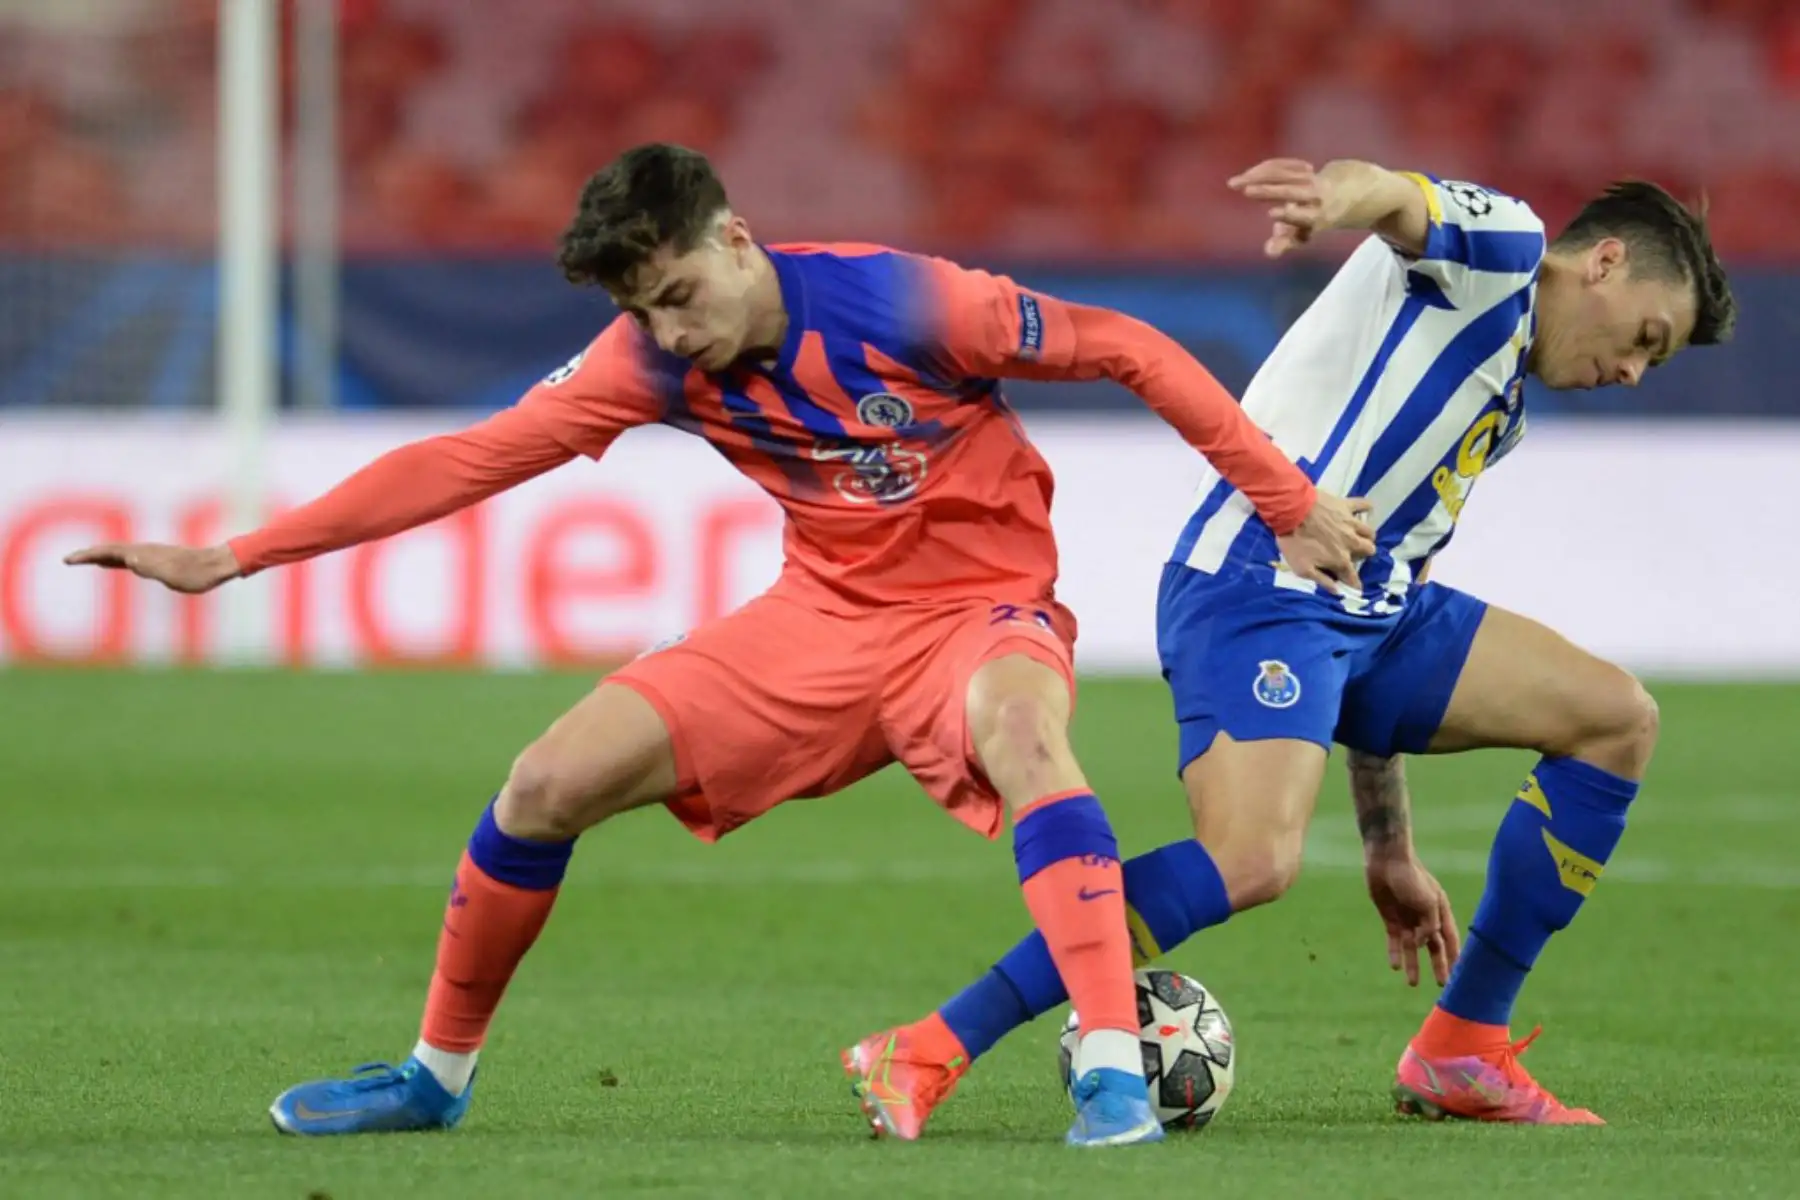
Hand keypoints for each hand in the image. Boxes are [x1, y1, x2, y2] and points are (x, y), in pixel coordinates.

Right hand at [64, 542, 240, 594]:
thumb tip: (128, 557)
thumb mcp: (173, 574)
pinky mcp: (159, 561)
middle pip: (110, 550)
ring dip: (100, 556)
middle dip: (89, 554)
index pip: (109, 551)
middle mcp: (146, 550)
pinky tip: (115, 565)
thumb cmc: (197, 574)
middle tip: (69, 559)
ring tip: (85, 560)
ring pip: (119, 553)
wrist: (218, 566)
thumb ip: (150, 566)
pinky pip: (130, 559)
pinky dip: (116, 561)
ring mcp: (152, 554)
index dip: (88, 555)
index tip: (70, 559)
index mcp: (144, 553)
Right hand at [1228, 158, 1344, 257]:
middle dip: (1269, 191)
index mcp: (1318, 217)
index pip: (1306, 217)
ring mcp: (1310, 178)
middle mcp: (1315, 196)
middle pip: (1292, 191)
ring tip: (1234, 183)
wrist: (1338, 195)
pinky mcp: (1302, 167)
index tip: (1271, 214)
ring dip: (1257, 176)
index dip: (1291, 215)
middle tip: (1246, 191)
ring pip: (1282, 174)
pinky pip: (1280, 165)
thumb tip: (1269, 252)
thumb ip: (1284, 244)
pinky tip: (1246, 175)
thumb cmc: (1311, 222)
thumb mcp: (1301, 236)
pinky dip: (1261, 169)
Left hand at [1276, 492, 1374, 594]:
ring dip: (1366, 536)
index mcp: (1340, 559)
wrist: (1290, 511)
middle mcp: (1351, 542)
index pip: (1353, 576)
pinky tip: (1365, 510)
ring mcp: (1351, 523)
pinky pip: (1364, 505)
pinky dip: (1366, 508)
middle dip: (1364, 555)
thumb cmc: (1294, 541)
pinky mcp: (1347, 506)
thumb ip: (1321, 580)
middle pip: (1368, 550)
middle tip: (1354, 553)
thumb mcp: (1302, 569)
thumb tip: (1337, 591)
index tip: (1356, 587)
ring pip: (1370, 532)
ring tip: (1358, 536)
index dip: (1355, 583)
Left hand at [1365, 853, 1460, 987]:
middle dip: (1438, 965)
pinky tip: (1395, 967)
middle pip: (1433, 946)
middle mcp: (1425, 917)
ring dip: (1414, 964)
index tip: (1459, 974)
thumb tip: (1422, 945)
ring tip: (1413, 984)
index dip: (1455, 955)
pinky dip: (1395, 953)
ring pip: (1412, 947)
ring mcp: (1407, 918)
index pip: (1450, 938)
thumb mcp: (1428, 902)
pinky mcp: (1390, 918)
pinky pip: (1394, 940)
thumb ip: (1429, 926)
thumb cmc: (1411, 877)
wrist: (1386, 861)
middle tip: (1442, 985)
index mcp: (1440, 910)